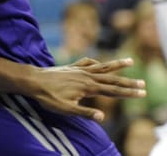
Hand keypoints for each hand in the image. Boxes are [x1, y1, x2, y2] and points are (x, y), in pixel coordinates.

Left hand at [27, 57, 145, 121]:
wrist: (33, 80)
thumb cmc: (48, 97)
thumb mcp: (65, 109)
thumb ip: (84, 112)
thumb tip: (102, 117)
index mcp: (87, 87)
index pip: (112, 91)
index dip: (127, 93)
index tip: (142, 93)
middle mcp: (86, 76)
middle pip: (111, 79)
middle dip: (128, 82)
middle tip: (143, 84)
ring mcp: (79, 70)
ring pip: (102, 67)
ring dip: (117, 65)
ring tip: (130, 61)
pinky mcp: (71, 67)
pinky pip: (87, 62)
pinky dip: (96, 62)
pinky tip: (99, 63)